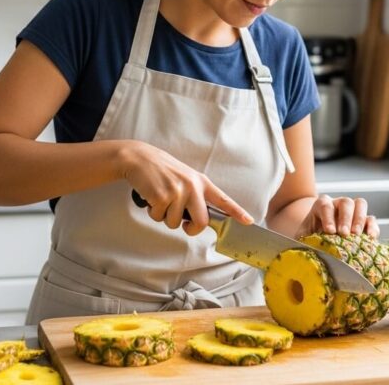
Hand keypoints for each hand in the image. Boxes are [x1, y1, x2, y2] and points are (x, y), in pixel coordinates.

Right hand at [121, 141, 252, 235]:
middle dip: (191, 230)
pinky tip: (150, 196)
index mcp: (200, 182)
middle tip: (185, 226)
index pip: (223, 199)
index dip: (237, 212)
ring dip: (165, 217)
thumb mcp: (184, 177)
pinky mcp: (162, 196)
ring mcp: (177, 191)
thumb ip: (195, 194)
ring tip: (160, 198)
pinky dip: (152, 212)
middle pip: (201, 222)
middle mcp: (192, 186)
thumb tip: (201, 219)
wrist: (139, 158)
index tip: (249, 221)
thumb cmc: (162, 171)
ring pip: (175, 223)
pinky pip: (159, 218)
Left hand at [299, 194, 378, 238]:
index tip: (330, 231)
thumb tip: (305, 251)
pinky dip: (372, 227)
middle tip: (344, 234)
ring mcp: (352, 211)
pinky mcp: (364, 222)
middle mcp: (338, 204)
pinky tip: (371, 238)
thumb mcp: (303, 237)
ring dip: (359, 219)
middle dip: (346, 218)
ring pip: (360, 204)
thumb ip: (303, 241)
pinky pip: (371, 219)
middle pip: (345, 202)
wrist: (320, 239)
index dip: (328, 217)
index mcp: (321, 205)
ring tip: (356, 235)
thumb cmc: (309, 237)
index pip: (325, 205)